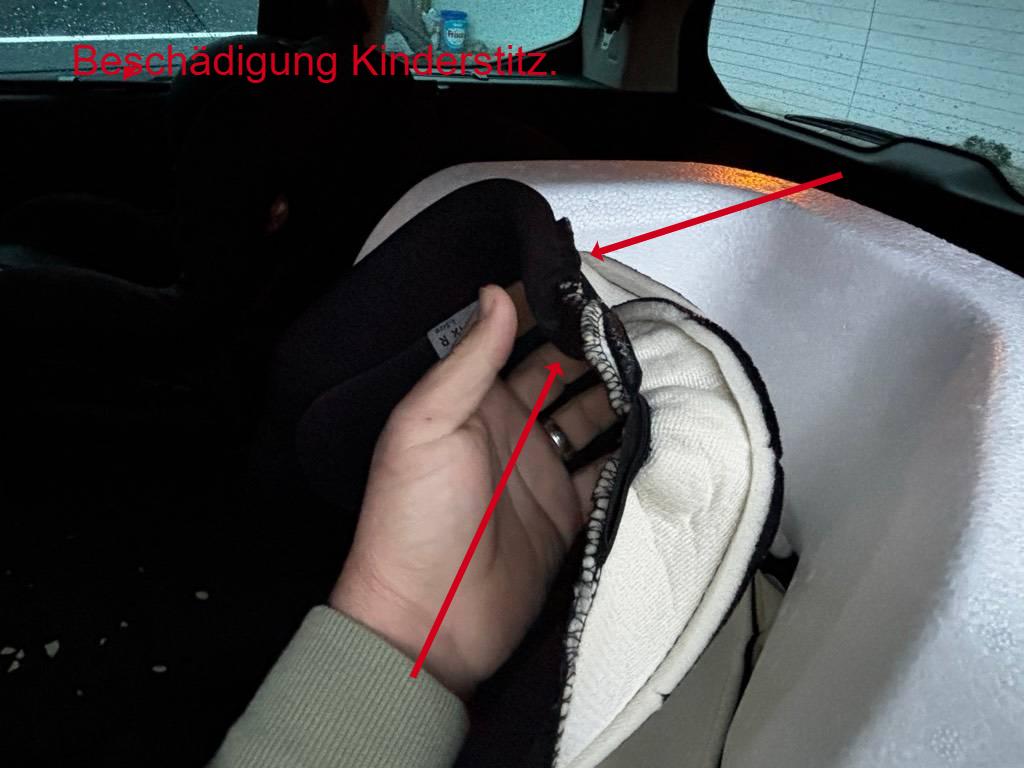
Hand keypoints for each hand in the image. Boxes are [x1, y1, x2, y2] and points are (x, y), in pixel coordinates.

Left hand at [330, 284, 615, 696]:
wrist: (428, 623)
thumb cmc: (409, 524)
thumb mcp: (428, 426)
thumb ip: (468, 361)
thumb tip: (494, 296)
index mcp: (470, 404)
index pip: (512, 340)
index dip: (545, 310)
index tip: (584, 287)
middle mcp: (508, 432)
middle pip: (563, 375)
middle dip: (596, 349)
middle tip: (637, 327)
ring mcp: (539, 473)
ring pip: (592, 419)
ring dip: (621, 397)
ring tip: (658, 371)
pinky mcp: (565, 516)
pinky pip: (606, 474)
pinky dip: (631, 456)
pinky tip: (656, 434)